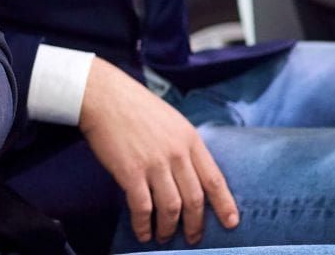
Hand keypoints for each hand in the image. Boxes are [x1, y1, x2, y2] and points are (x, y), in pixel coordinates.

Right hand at [78, 59, 237, 245]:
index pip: (214, 179)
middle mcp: (176, 154)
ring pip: (171, 208)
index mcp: (190, 140)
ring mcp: (154, 164)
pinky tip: (143, 232)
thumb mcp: (172, 120)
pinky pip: (142, 207)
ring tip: (165, 237)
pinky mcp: (130, 172)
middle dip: (196, 224)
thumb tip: (189, 173)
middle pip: (194, 199)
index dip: (224, 204)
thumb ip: (184, 145)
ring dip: (170, 228)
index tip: (231, 222)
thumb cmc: (135, 106)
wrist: (104, 96)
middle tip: (193, 238)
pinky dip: (144, 224)